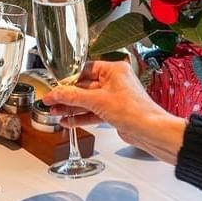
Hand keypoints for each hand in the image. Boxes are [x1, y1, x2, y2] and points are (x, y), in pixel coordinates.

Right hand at [42, 60, 186, 163]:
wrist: (150, 131)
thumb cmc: (135, 111)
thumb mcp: (98, 101)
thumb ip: (73, 97)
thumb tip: (56, 94)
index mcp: (114, 70)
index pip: (85, 69)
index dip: (68, 79)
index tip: (55, 86)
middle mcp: (114, 82)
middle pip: (84, 87)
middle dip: (67, 96)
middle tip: (51, 101)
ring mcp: (114, 98)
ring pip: (87, 101)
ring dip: (71, 108)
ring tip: (55, 112)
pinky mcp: (113, 112)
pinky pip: (92, 112)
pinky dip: (80, 117)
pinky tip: (68, 120)